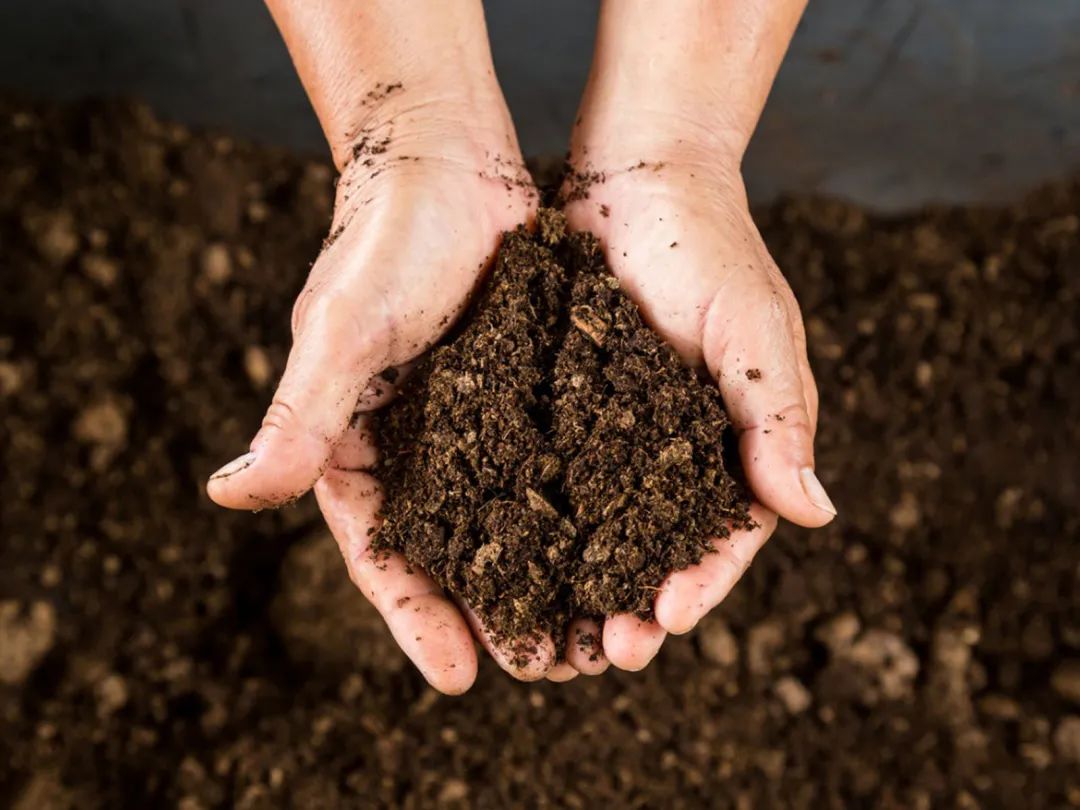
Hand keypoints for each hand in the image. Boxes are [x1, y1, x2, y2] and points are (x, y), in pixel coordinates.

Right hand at [206, 49, 552, 689]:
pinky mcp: (522, 393)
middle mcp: (415, 445)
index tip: (459, 678)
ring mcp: (472, 423)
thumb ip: (299, 417)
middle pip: (451, 552)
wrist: (447, 159)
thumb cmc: (384, 240)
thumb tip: (228, 496)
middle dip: (490, 613)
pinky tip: (618, 546)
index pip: (381, 552)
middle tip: (542, 669)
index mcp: (355, 444)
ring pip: (508, 519)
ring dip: (544, 576)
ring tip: (588, 632)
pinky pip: (550, 464)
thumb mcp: (344, 331)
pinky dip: (578, 509)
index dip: (415, 617)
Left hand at [558, 140, 834, 675]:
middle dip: (632, 605)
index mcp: (730, 443)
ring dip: (577, 586)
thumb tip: (815, 513)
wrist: (635, 179)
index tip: (666, 620)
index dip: (700, 582)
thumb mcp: (754, 330)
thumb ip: (777, 417)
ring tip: (552, 636)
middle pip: (654, 550)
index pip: (724, 535)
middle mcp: (668, 451)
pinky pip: (543, 478)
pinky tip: (502, 563)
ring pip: (595, 531)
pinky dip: (531, 526)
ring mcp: (610, 435)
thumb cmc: (709, 247)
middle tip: (603, 653)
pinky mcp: (557, 410)